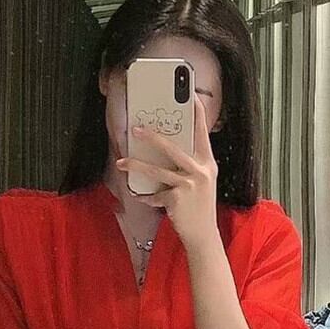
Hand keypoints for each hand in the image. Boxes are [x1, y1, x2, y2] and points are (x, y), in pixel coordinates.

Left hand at [116, 92, 218, 251]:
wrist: (203, 235)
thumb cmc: (199, 207)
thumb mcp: (201, 182)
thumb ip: (189, 164)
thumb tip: (166, 149)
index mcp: (207, 162)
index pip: (202, 131)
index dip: (196, 111)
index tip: (189, 93)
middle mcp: (201, 170)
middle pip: (172, 147)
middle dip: (152, 136)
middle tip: (135, 128)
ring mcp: (189, 184)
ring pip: (157, 170)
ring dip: (137, 165)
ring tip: (122, 161)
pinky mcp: (177, 198)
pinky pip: (155, 194)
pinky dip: (146, 196)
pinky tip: (140, 196)